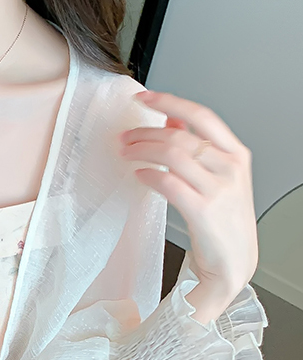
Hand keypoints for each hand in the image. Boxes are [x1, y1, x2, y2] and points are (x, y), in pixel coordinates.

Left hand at [119, 90, 259, 304]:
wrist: (234, 261)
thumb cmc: (224, 220)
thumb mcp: (218, 177)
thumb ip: (197, 147)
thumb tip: (172, 119)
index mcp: (236, 153)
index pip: (202, 115)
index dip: (169, 102)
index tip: (143, 98)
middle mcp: (230, 167)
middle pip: (180, 135)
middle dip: (145, 132)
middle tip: (124, 137)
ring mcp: (218, 188)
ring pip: (172, 154)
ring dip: (142, 150)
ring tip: (126, 153)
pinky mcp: (203, 210)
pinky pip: (168, 182)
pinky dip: (149, 175)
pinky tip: (139, 175)